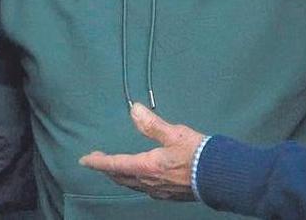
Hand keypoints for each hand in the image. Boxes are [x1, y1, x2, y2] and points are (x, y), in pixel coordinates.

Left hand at [79, 103, 205, 200]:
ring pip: (133, 185)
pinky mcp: (171, 195)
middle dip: (108, 169)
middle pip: (121, 177)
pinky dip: (137, 181)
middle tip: (98, 162)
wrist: (221, 176)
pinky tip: (143, 178)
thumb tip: (135, 110)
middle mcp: (150, 182)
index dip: (98, 162)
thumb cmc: (199, 154)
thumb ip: (152, 124)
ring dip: (121, 176)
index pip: (114, 165)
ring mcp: (160, 191)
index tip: (85, 160)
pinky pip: (146, 189)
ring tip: (117, 169)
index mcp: (147, 167)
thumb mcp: (175, 134)